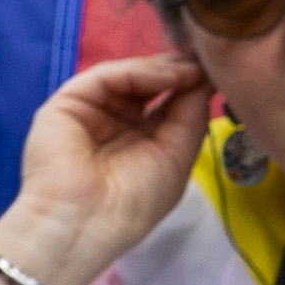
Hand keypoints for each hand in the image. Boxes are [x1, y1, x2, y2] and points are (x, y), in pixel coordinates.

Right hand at [4, 54, 213, 284]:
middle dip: (177, 72)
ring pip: (126, 77)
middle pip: (146, 85)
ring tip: (191, 71)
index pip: (164, 102)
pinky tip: (166, 75)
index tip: (218, 74)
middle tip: (206, 63)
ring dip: (162, 70)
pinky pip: (104, 78)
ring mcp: (88, 111)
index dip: (189, 87)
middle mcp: (112, 122)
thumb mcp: (177, 157)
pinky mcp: (66, 103)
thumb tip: (205, 79)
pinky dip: (137, 72)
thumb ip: (190, 115)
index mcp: (137, 139)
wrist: (85, 221)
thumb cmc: (135, 201)